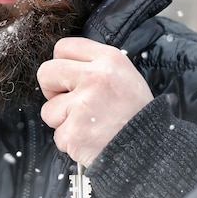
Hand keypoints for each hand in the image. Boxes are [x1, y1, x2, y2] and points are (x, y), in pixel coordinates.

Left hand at [38, 37, 153, 166]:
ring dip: (63, 120)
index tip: (69, 78)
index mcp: (109, 59)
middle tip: (70, 101)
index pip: (63, 47)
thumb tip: (63, 64)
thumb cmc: (135, 113)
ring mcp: (83, 106)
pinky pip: (58, 135)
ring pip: (48, 109)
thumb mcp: (125, 75)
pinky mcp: (75, 132)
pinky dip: (71, 141)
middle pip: (45, 72)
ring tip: (88, 124)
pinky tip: (90, 139)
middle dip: (52, 89)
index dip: (62, 64)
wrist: (151, 150)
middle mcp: (95, 78)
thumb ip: (94, 65)